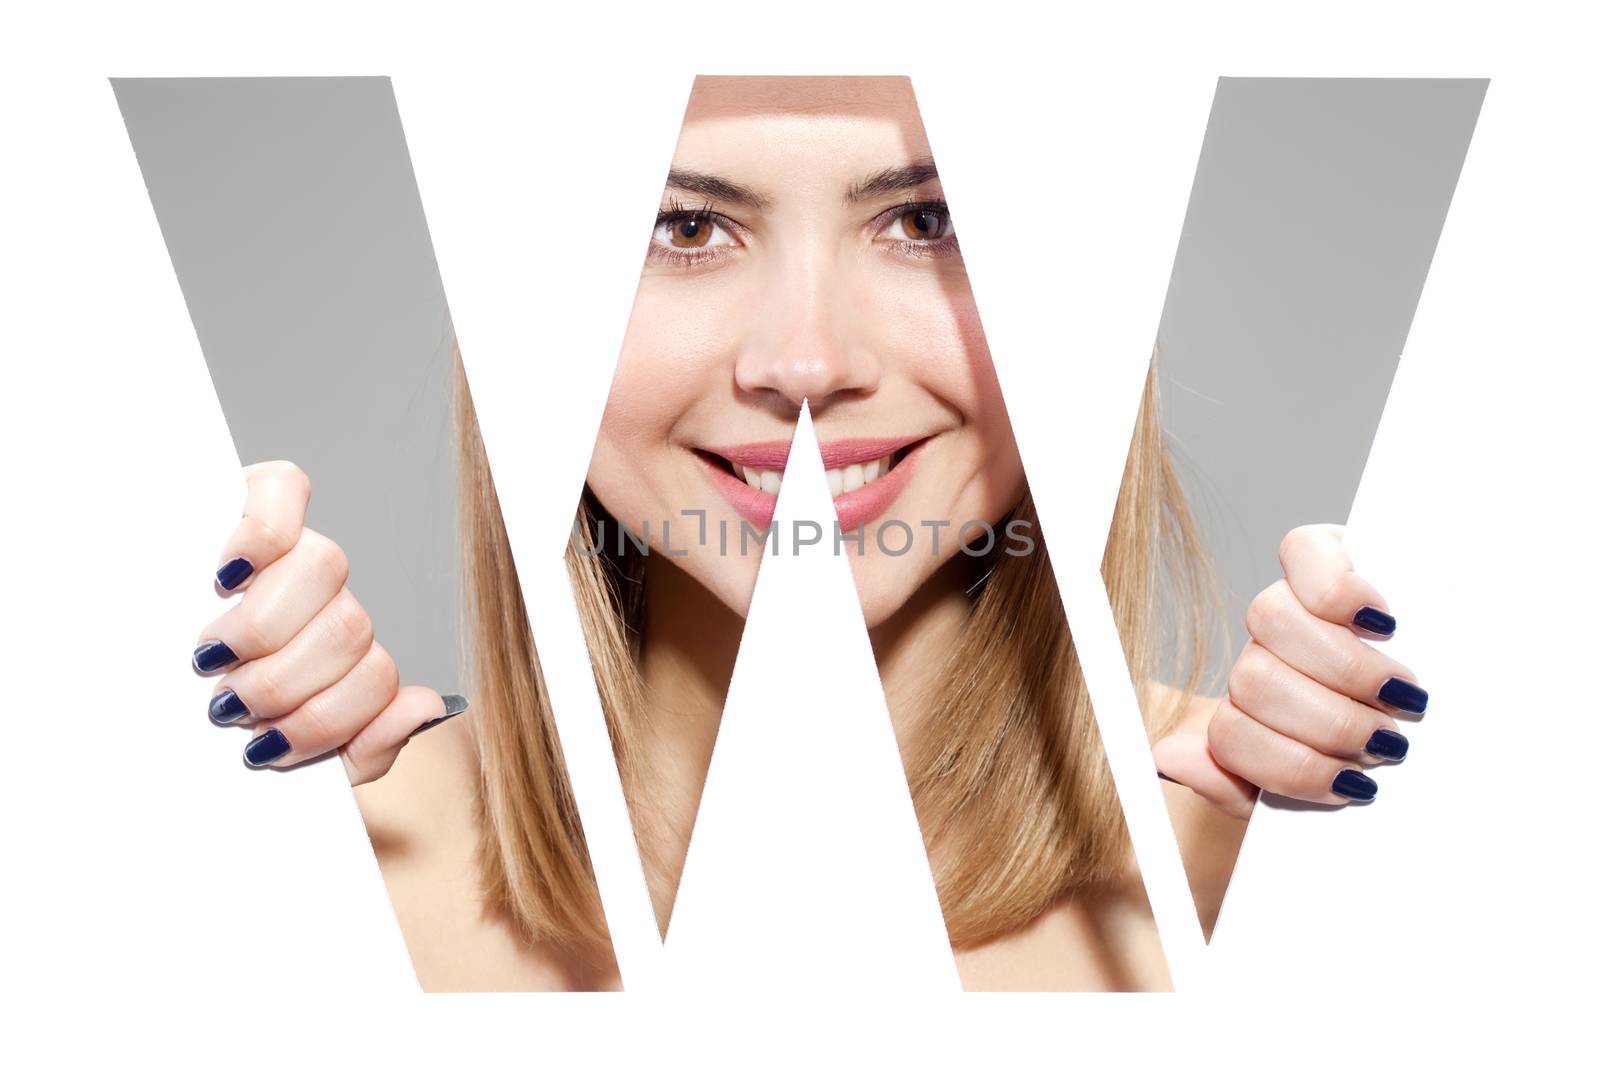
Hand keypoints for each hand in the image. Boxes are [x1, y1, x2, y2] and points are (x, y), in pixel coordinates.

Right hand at [193, 460, 466, 782]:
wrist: (118, 689)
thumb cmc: (208, 708)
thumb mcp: (278, 747)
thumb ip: (364, 744)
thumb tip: (426, 707)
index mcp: (341, 656)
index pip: (378, 679)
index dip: (329, 720)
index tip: (267, 745)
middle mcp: (327, 598)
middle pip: (349, 629)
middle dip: (283, 684)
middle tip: (229, 705)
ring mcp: (294, 546)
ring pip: (324, 568)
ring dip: (265, 627)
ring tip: (215, 657)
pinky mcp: (256, 496)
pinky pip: (285, 491)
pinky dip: (263, 534)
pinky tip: (228, 576)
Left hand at [1154, 523, 1425, 818]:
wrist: (1464, 693)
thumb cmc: (1388, 736)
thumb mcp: (1331, 769)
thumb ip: (1241, 777)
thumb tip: (1167, 756)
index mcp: (1254, 708)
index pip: (1229, 735)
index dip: (1286, 766)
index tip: (1350, 782)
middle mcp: (1264, 650)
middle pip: (1255, 681)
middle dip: (1329, 724)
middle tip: (1386, 741)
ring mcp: (1291, 598)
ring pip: (1274, 623)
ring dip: (1345, 669)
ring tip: (1400, 696)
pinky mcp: (1325, 552)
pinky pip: (1303, 555)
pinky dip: (1340, 591)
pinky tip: (1380, 622)